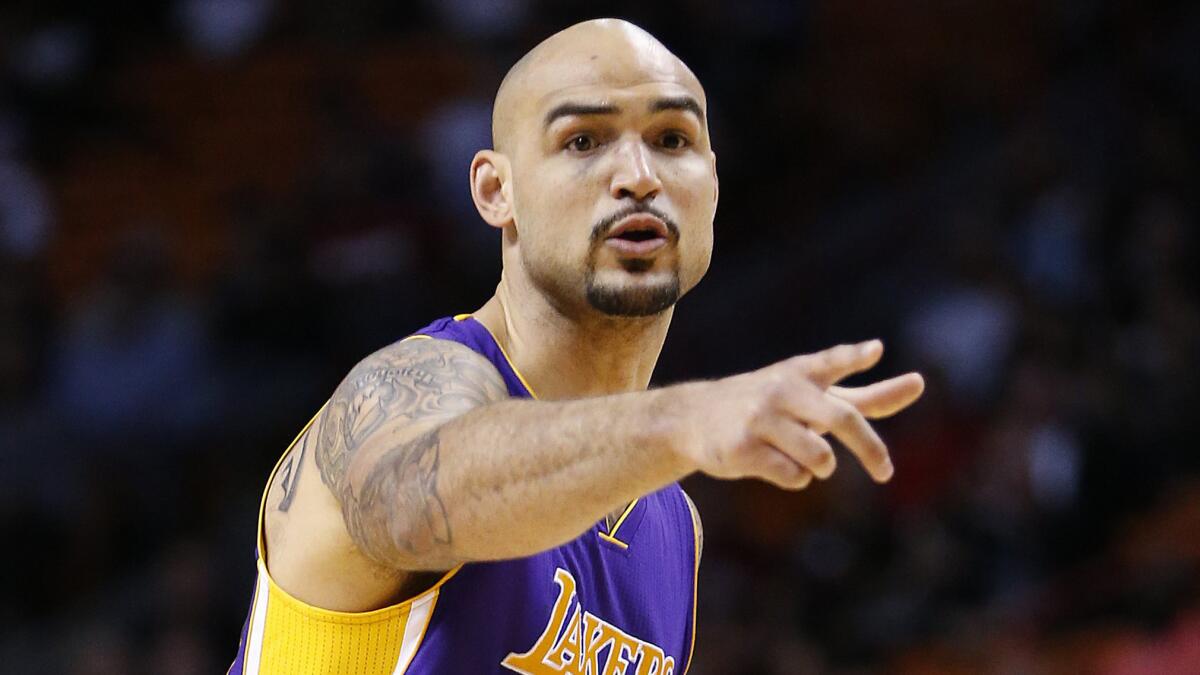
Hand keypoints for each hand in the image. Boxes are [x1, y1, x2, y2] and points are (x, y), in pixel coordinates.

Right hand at [671, 340, 923, 489]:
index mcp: (801, 373)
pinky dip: (795, 477)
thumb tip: (918, 382)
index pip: (831, 361)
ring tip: (801, 457)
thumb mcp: (811, 392)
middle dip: (871, 450)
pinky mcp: (742, 448)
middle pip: (840, 419)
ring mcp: (760, 418)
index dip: (853, 357)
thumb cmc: (767, 405)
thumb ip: (863, 392)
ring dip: (820, 466)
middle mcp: (782, 390)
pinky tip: (775, 464)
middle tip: (886, 473)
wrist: (694, 418)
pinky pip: (793, 476)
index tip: (874, 351)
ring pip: (819, 457)